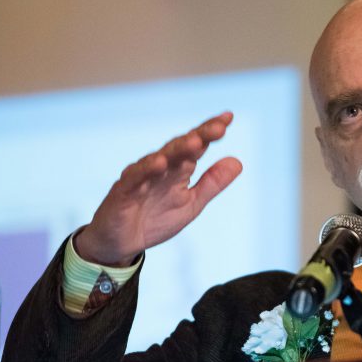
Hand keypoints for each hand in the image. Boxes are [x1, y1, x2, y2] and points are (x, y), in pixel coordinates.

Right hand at [76, 113, 242, 265]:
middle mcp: (160, 168)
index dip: (210, 131)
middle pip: (180, 147)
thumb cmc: (155, 219)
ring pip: (159, 158)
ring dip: (177, 150)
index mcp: (178, 169)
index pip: (196, 145)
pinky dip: (146, 170)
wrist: (123, 243)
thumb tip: (238, 161)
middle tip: (219, 128)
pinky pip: (135, 178)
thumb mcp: (192, 203)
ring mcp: (141, 177)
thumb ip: (212, 183)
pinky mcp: (123, 191)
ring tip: (195, 141)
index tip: (228, 117)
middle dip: (199, 136)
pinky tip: (159, 163)